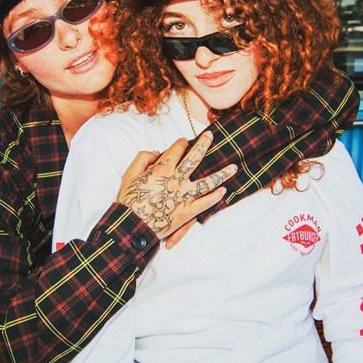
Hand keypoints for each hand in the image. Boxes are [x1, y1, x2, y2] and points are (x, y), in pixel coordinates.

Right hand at [117, 132, 236, 238]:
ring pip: (208, 182)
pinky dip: (215, 197)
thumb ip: (143, 158)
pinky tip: (223, 191)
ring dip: (221, 174)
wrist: (133, 226)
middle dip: (204, 144)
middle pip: (195, 158)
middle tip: (211, 136)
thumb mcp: (129, 174)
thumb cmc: (129, 200)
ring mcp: (185, 196)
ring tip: (233, 167)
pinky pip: (206, 203)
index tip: (184, 141)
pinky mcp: (187, 212)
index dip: (181, 143)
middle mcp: (177, 179)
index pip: (176, 149)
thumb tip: (158, 153)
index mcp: (162, 168)